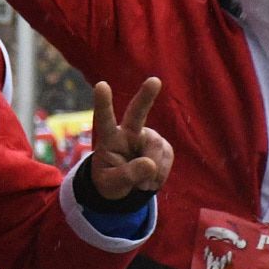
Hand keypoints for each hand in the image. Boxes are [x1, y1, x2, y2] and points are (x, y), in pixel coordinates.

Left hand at [85, 78, 170, 199]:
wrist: (124, 187)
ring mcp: (147, 137)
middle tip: (154, 81)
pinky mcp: (163, 146)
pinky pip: (168, 158)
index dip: (103, 103)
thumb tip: (150, 164)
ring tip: (140, 182)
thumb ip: (127, 175)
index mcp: (110, 138)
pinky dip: (161, 174)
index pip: (104, 119)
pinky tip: (151, 179)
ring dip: (153, 171)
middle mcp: (129, 132)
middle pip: (138, 112)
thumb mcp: (112, 184)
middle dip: (146, 96)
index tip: (101, 85)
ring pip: (157, 150)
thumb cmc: (110, 181)